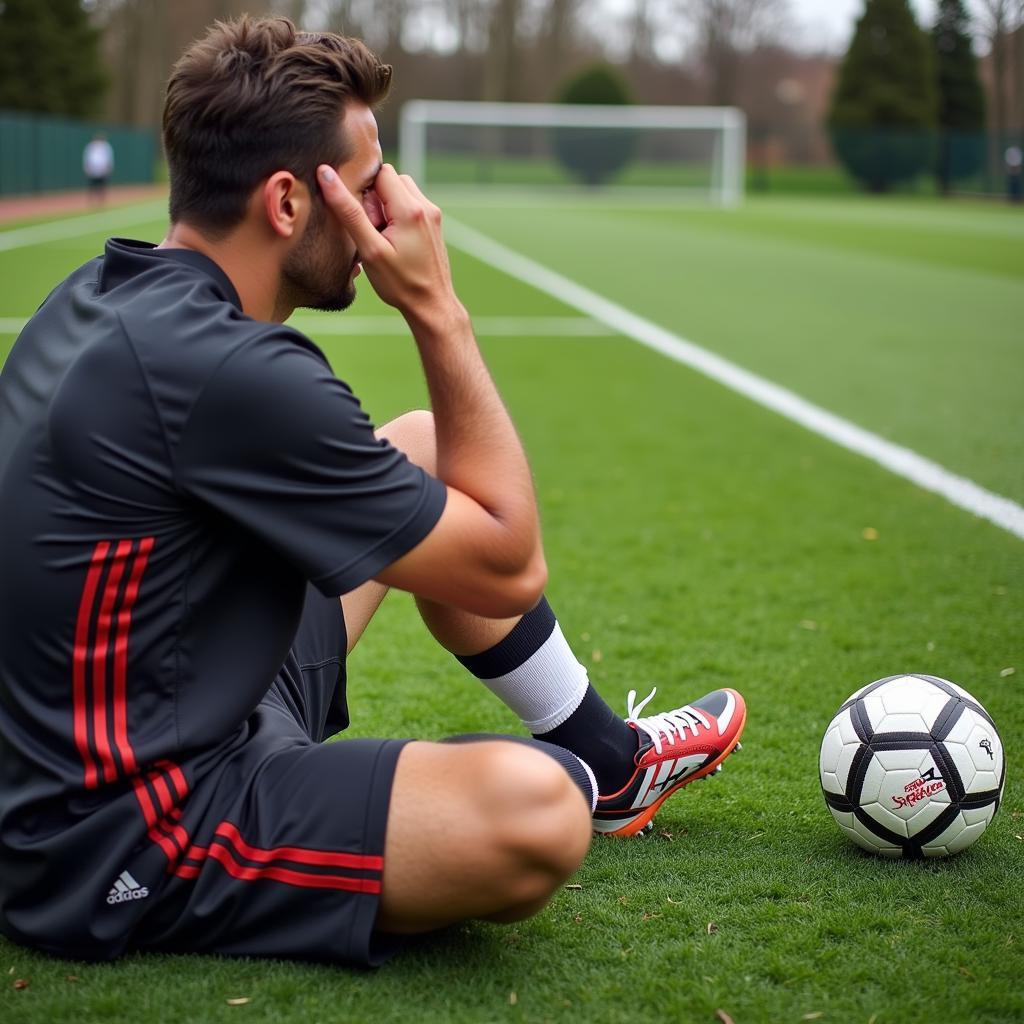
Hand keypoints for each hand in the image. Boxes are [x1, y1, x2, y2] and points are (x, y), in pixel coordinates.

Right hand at [317, 163, 462, 325]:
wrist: (432, 306)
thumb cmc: (401, 284)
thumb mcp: (370, 250)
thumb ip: (348, 211)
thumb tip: (326, 175)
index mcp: (410, 209)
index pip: (380, 173)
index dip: (365, 191)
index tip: (366, 219)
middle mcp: (426, 207)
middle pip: (391, 179)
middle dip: (376, 199)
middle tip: (374, 231)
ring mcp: (432, 215)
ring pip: (401, 190)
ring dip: (387, 206)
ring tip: (384, 237)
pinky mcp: (433, 224)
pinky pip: (410, 205)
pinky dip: (398, 215)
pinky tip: (395, 241)